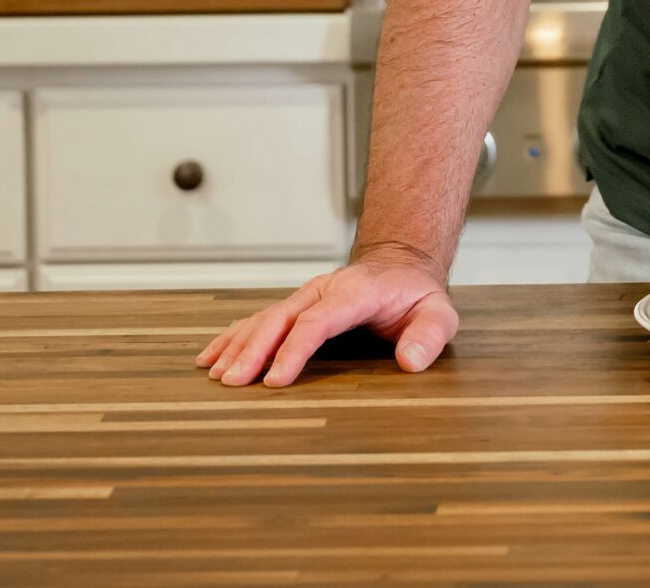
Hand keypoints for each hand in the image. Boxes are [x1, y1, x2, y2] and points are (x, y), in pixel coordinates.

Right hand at [195, 253, 459, 387]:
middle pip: (281, 319)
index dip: (294, 349)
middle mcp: (324, 290)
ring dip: (238, 345)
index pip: (317, 321)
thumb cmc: (418, 297)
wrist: (402, 266)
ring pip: (265, 318)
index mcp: (355, 293)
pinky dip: (234, 336)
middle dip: (254, 350)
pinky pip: (260, 319)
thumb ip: (429, 336)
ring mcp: (307, 295)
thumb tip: (412, 361)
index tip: (274, 379)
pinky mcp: (296, 305)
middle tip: (232, 383)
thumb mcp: (439, 315)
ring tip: (216, 374)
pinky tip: (211, 356)